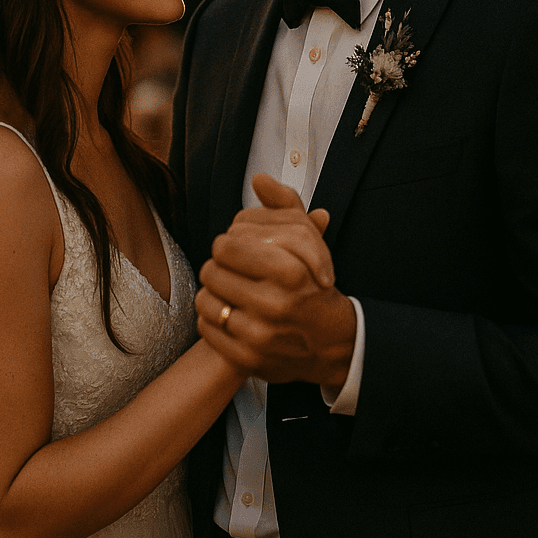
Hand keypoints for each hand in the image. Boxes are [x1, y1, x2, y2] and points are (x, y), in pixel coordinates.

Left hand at [195, 173, 356, 385]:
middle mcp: (274, 305)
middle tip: (227, 270)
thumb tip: (258, 177)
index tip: (234, 249)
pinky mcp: (247, 359)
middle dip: (217, 267)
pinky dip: (211, 318)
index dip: (226, 244)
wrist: (332, 341)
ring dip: (211, 292)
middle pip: (212, 271)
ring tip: (226, 290)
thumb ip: (284, 204)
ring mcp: (259, 336)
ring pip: (205, 300)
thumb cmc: (313, 283)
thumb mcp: (307, 239)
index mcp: (289, 271)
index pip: (227, 245)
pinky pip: (206, 327)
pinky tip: (227, 312)